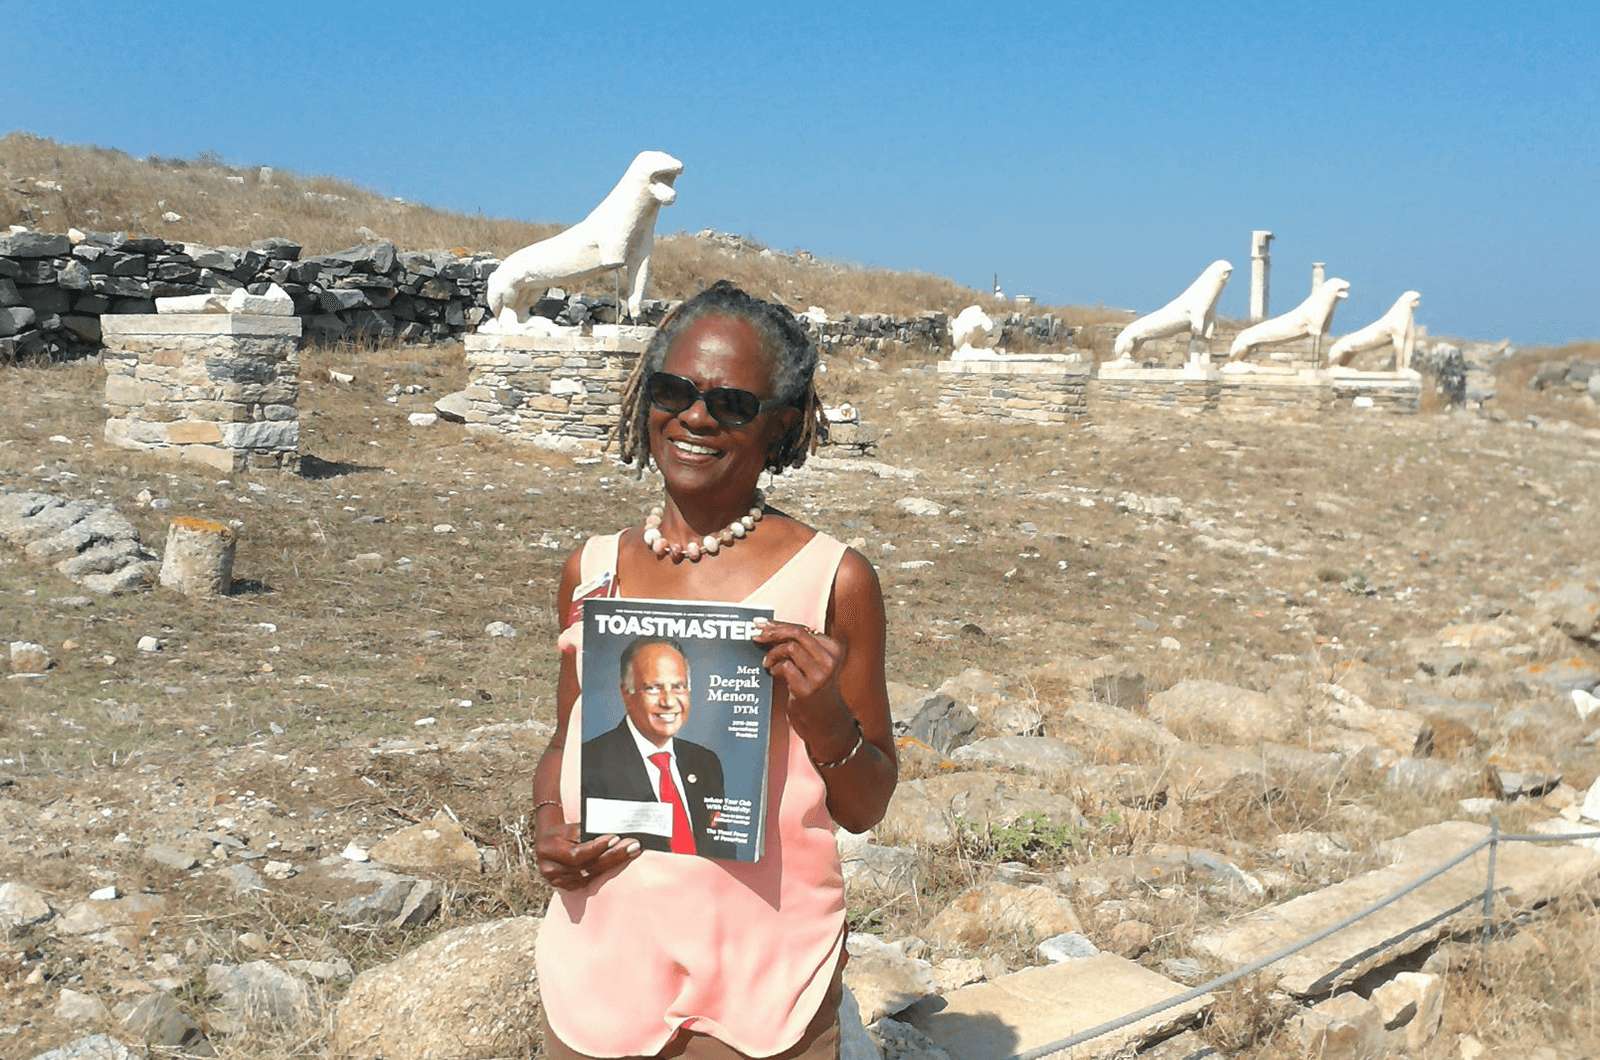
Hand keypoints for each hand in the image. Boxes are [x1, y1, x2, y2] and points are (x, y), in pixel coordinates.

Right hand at [534, 817, 641, 889]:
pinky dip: (602, 874)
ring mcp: (556, 880)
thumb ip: (587, 834)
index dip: (598, 847)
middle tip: (633, 847)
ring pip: (590, 875)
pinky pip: (586, 882)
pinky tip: (617, 864)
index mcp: (550, 850)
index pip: (579, 854)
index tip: (617, 838)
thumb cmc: (561, 832)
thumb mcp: (571, 828)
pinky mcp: (561, 886)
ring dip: (613, 864)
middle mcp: (551, 868)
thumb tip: (613, 836)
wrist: (544, 842)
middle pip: (588, 866)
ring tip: (631, 853)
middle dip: (614, 856)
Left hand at [752, 618, 857, 760]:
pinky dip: (775, 668)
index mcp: (834, 649)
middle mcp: (830, 660)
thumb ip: (800, 645)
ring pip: (789, 649)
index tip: (762, 624)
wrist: (824, 720)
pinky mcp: (807, 689)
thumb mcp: (815, 662)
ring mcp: (820, 675)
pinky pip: (785, 667)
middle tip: (756, 635)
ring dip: (773, 654)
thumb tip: (769, 626)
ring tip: (768, 662)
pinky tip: (773, 673)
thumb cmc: (814, 687)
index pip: (803, 628)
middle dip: (773, 632)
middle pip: (797, 634)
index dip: (780, 625)